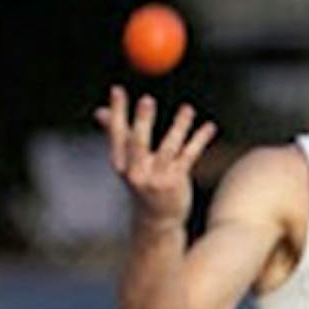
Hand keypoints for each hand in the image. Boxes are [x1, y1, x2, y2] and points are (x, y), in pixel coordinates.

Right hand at [94, 86, 217, 226]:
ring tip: (188, 109)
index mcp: (122, 164)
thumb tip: (99, 112)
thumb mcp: (128, 162)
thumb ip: (117, 135)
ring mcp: (156, 179)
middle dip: (142, 121)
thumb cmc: (142, 182)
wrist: (157, 219)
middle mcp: (136, 172)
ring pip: (169, 148)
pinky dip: (199, 139)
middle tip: (146, 99)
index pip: (117, 133)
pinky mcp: (176, 182)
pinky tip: (209, 127)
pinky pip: (189, 155)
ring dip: (179, 126)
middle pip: (138, 142)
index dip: (117, 111)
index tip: (117, 89)